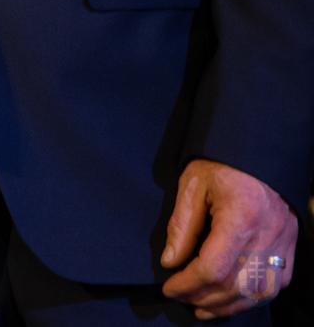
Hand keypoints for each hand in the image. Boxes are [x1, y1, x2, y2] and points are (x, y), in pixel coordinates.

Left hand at [161, 158, 296, 318]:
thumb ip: (182, 225)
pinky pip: (276, 285)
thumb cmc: (222, 165)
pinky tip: (232, 300)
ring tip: (202, 307)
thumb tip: (171, 261)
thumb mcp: (192, 185)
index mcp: (241, 217)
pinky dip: (253, 298)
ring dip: (229, 306)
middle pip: (235, 285)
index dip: (188, 284)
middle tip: (181, 298)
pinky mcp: (291, 247)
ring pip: (259, 292)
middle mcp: (267, 236)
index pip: (213, 267)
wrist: (260, 154)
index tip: (169, 287)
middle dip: (204, 298)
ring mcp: (284, 244)